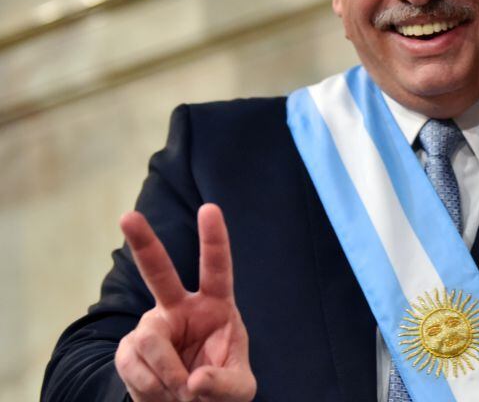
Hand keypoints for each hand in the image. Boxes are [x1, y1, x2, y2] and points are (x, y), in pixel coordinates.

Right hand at [115, 204, 255, 401]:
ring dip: (168, 374)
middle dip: (143, 243)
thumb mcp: (238, 390)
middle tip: (127, 216)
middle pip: (158, 271)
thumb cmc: (219, 388)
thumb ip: (224, 385)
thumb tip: (193, 380)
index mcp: (215, 305)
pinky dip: (151, 386)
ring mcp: (151, 326)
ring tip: (181, 391)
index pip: (217, 268)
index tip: (210, 208)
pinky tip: (162, 393)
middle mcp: (179, 308)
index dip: (214, 239)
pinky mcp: (128, 349)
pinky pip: (133, 364)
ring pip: (150, 340)